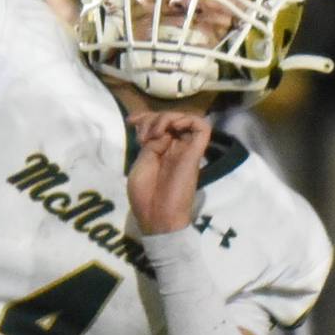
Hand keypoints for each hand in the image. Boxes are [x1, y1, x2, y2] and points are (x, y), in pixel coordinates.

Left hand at [126, 110, 210, 233]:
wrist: (157, 217)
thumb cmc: (145, 196)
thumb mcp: (141, 165)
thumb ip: (151, 146)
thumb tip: (162, 133)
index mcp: (160, 151)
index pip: (159, 124)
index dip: (146, 116)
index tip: (131, 121)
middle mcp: (175, 148)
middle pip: (171, 119)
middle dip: (154, 117)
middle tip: (144, 135)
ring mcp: (186, 150)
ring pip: (187, 119)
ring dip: (169, 117)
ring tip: (157, 132)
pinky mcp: (196, 154)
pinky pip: (202, 128)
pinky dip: (188, 120)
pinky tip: (174, 127)